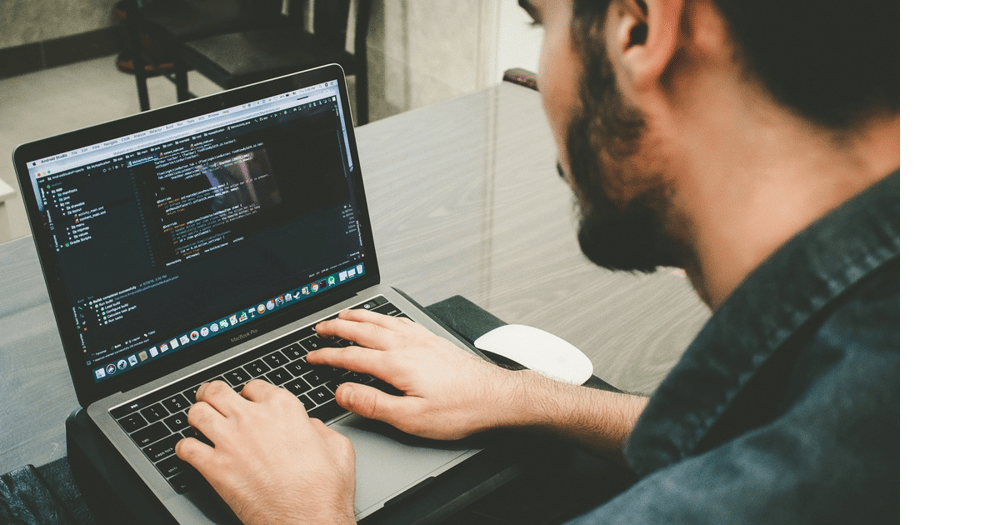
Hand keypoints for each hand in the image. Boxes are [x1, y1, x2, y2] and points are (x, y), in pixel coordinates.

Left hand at [175, 380, 356, 524]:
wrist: (307, 520)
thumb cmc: (324, 489)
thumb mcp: (338, 447)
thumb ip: (320, 428)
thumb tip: (310, 426)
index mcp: (283, 408)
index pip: (253, 386)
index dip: (249, 393)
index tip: (247, 400)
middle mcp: (253, 418)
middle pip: (217, 391)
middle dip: (211, 394)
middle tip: (210, 399)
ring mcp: (230, 441)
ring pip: (197, 413)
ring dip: (196, 415)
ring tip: (198, 421)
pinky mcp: (214, 468)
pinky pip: (185, 448)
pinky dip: (184, 448)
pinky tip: (190, 451)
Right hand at [310, 308, 516, 439]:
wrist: (497, 397)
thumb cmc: (460, 410)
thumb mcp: (411, 418)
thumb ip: (374, 404)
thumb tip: (344, 392)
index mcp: (397, 364)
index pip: (352, 356)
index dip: (328, 356)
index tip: (312, 357)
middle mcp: (408, 345)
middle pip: (364, 330)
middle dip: (338, 328)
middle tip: (319, 327)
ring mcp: (422, 340)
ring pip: (382, 321)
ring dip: (359, 316)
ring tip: (344, 314)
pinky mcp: (434, 340)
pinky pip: (401, 321)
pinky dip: (384, 316)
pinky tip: (384, 319)